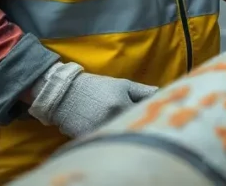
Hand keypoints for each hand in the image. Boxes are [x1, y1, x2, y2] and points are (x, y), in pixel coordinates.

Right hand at [29, 62, 156, 138]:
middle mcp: (109, 118)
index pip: (141, 114)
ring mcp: (96, 129)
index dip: (145, 115)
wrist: (64, 93)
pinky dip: (108, 138)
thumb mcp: (121, 84)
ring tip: (121, 126)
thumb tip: (160, 94)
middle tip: (136, 122)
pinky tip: (109, 133)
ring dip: (122, 132)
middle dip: (135, 125)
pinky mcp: (85, 137)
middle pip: (130, 127)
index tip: (150, 116)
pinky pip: (103, 140)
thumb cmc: (96, 87)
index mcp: (120, 104)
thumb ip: (142, 91)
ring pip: (118, 135)